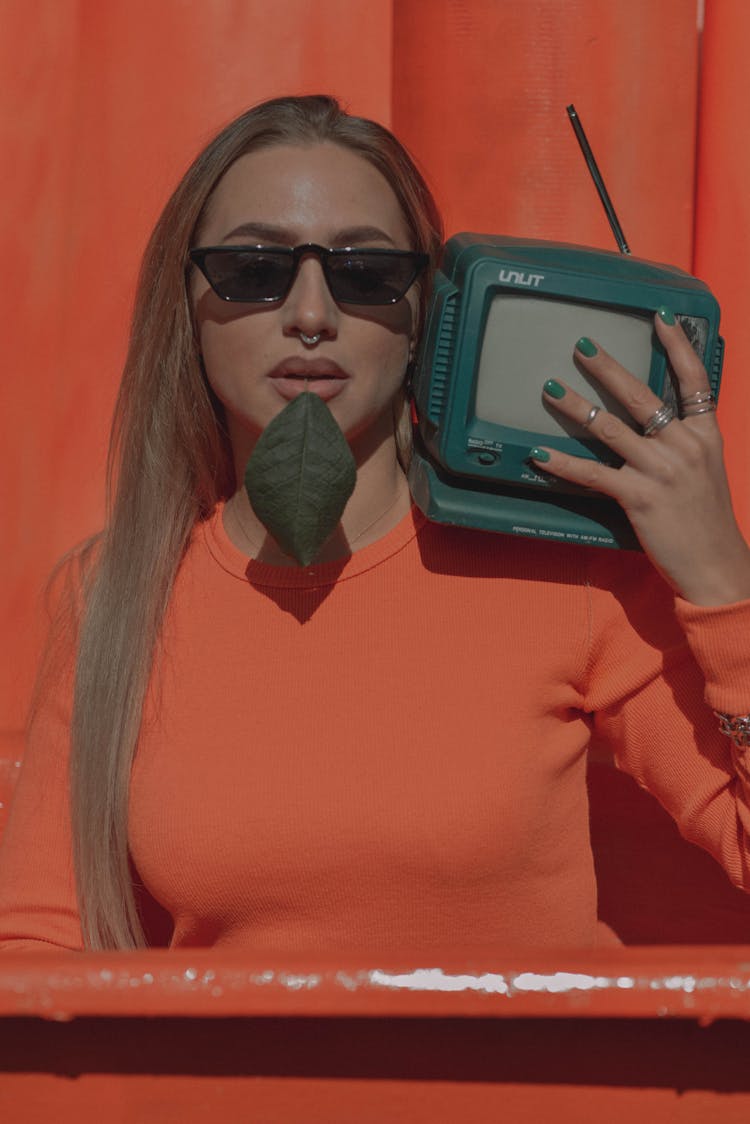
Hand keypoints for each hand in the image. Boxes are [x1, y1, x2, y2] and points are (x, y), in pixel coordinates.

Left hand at [531, 309, 749, 605]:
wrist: (716, 563)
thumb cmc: (706, 520)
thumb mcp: (707, 470)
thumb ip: (684, 442)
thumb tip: (657, 423)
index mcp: (704, 435)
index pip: (694, 380)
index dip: (677, 345)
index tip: (659, 318)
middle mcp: (684, 445)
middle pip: (642, 396)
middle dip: (608, 368)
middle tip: (582, 345)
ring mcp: (661, 470)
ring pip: (610, 427)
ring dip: (575, 405)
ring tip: (550, 388)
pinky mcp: (639, 497)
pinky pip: (593, 474)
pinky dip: (563, 464)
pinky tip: (540, 455)